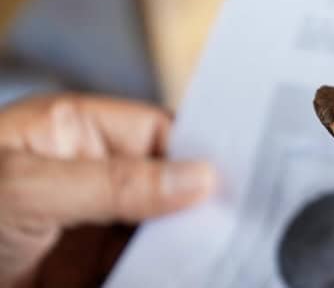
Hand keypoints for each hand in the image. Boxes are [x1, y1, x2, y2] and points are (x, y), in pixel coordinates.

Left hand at [0, 94, 214, 287]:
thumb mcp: (25, 188)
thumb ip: (113, 183)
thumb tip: (198, 178)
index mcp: (70, 131)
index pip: (156, 132)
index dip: (196, 155)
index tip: (235, 182)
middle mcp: (83, 174)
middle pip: (164, 184)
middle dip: (195, 204)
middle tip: (238, 224)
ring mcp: (83, 226)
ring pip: (156, 231)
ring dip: (182, 245)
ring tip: (220, 256)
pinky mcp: (81, 271)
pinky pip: (137, 269)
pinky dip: (161, 273)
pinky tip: (185, 274)